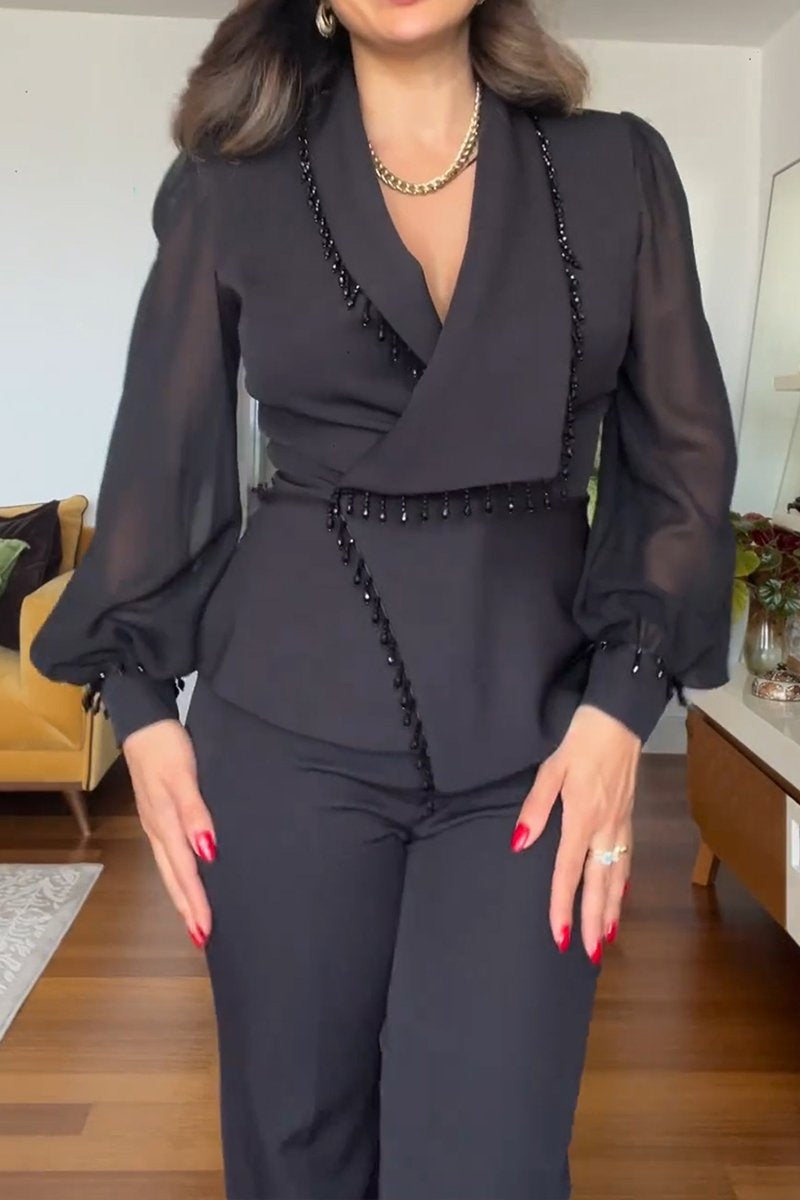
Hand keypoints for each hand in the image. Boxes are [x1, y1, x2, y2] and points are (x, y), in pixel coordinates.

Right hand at [122, 718, 215, 948]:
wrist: (143, 721)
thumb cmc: (166, 745)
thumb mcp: (183, 774)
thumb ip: (195, 811)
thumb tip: (207, 851)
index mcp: (165, 823)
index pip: (185, 871)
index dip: (196, 901)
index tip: (207, 929)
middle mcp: (158, 828)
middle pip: (174, 876)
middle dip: (187, 908)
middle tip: (202, 938)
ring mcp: (155, 822)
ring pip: (169, 868)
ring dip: (182, 895)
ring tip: (194, 919)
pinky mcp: (157, 813)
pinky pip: (168, 853)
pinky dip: (178, 873)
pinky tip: (187, 876)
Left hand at [511, 704, 640, 962]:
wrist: (619, 717)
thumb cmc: (581, 741)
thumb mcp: (550, 769)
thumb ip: (535, 808)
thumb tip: (520, 844)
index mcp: (582, 819)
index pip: (568, 873)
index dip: (562, 907)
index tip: (558, 936)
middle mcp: (605, 828)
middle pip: (599, 884)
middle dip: (593, 921)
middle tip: (590, 954)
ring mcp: (621, 823)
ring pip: (618, 875)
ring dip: (612, 908)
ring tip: (607, 936)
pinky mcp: (628, 815)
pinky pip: (627, 857)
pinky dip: (623, 881)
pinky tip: (620, 892)